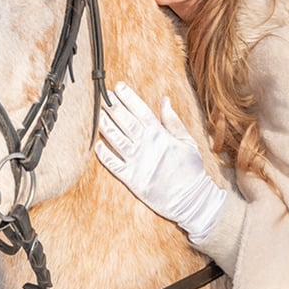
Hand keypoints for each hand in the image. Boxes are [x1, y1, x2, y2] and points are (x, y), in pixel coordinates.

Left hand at [95, 82, 225, 243]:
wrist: (191, 200)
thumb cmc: (190, 170)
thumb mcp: (187, 142)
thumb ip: (173, 121)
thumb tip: (165, 100)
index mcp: (160, 136)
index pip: (141, 111)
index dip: (129, 98)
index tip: (119, 87)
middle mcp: (147, 147)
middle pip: (126, 122)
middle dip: (113, 107)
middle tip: (103, 97)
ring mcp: (138, 163)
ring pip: (116, 140)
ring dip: (105, 126)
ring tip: (98, 115)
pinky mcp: (131, 180)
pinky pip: (113, 165)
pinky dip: (104, 154)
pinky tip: (96, 144)